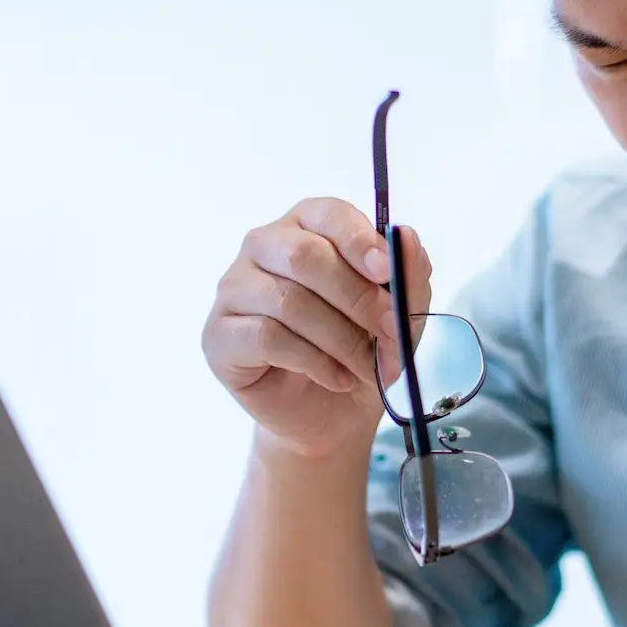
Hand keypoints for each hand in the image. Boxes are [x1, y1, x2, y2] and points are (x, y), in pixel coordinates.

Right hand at [202, 199, 431, 460]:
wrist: (333, 412)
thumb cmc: (362, 348)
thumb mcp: (401, 314)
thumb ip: (407, 276)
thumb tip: (407, 237)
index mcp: (307, 227)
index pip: (327, 215)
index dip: (359, 241)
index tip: (386, 271)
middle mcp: (264, 247)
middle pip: (305, 257)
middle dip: (357, 299)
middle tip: (391, 334)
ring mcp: (235, 289)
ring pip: (289, 302)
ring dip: (342, 340)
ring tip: (367, 367)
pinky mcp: (219, 334)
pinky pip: (268, 338)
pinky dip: (315, 362)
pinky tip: (336, 376)